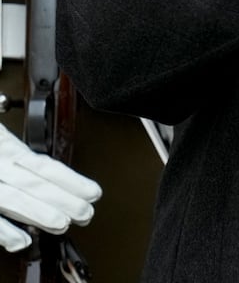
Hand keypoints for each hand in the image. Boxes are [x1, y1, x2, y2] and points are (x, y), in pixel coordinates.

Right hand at [0, 125, 100, 252]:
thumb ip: (10, 141)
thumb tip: (24, 132)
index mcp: (4, 149)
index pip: (43, 166)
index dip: (70, 179)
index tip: (93, 192)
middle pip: (32, 182)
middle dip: (61, 199)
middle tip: (86, 213)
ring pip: (10, 198)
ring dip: (37, 213)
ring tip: (62, 224)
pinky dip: (1, 230)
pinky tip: (19, 242)